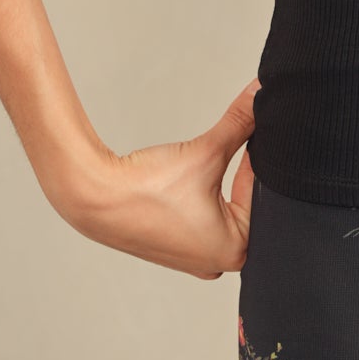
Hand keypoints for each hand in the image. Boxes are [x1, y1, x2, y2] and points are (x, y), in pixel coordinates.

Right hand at [48, 77, 260, 278]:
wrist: (96, 197)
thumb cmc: (146, 189)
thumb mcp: (204, 152)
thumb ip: (239, 123)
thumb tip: (259, 96)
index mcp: (235, 249)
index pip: (262, 195)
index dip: (258, 161)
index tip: (249, 138)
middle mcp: (218, 263)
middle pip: (246, 207)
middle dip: (240, 176)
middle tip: (219, 157)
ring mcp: (195, 260)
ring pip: (224, 213)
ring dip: (218, 188)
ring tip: (195, 173)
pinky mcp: (177, 250)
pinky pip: (203, 221)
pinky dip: (199, 201)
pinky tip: (184, 186)